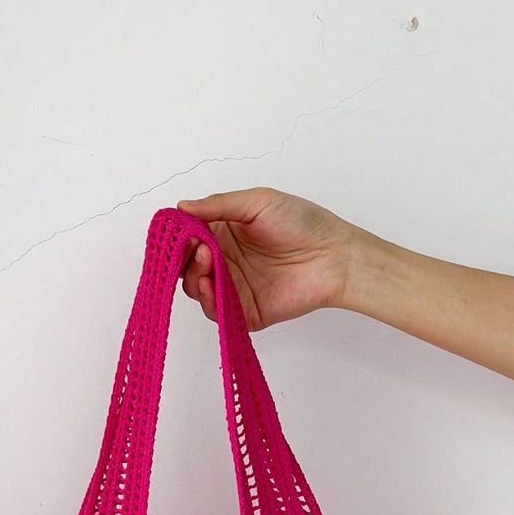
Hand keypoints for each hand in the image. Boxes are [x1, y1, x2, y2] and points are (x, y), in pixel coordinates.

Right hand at [177, 188, 355, 330]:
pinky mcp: (244, 312)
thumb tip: (181, 208)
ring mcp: (233, 287)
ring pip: (197, 290)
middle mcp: (226, 261)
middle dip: (185, 261)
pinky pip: (216, 312)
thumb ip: (219, 205)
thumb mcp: (258, 201)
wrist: (333, 256)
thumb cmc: (302, 223)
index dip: (180, 239)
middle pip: (188, 267)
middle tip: (199, 251)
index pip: (189, 239)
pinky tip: (210, 286)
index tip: (181, 236)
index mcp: (225, 233)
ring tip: (208, 265)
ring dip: (194, 278)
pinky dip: (208, 301)